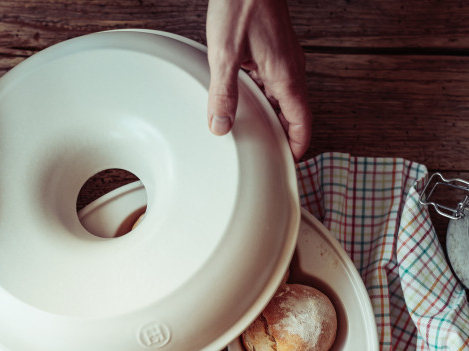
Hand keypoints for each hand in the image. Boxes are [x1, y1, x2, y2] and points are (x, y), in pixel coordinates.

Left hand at [206, 0, 311, 159]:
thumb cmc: (241, 3)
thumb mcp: (225, 54)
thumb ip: (223, 94)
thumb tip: (221, 127)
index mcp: (286, 76)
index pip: (302, 122)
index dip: (298, 146)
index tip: (290, 164)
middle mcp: (290, 70)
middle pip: (293, 115)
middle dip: (283, 137)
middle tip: (268, 156)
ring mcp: (283, 61)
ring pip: (282, 100)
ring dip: (272, 118)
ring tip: (255, 136)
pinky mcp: (273, 52)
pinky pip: (273, 85)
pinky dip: (264, 100)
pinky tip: (246, 104)